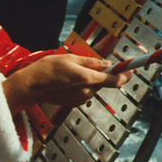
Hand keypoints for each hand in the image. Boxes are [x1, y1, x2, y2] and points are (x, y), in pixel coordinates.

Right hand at [2, 54, 132, 115]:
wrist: (30, 87)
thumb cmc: (46, 70)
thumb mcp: (69, 58)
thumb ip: (90, 61)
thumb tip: (107, 63)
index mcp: (87, 78)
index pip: (115, 79)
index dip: (126, 74)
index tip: (131, 68)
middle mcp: (87, 91)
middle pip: (105, 82)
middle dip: (103, 73)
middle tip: (93, 64)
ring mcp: (81, 99)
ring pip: (95, 87)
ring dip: (91, 79)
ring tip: (73, 71)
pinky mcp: (76, 103)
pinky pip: (86, 92)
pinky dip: (83, 85)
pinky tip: (68, 80)